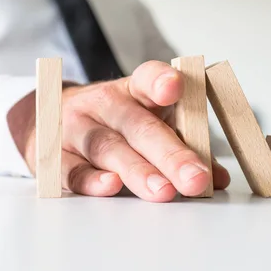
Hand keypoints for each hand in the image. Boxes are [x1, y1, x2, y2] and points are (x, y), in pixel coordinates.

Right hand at [7, 61, 230, 201]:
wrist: (55, 118)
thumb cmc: (116, 123)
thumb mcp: (150, 122)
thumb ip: (183, 146)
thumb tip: (216, 179)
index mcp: (132, 90)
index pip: (146, 78)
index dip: (160, 81)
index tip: (175, 87)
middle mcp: (104, 104)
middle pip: (137, 125)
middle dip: (169, 153)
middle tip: (195, 178)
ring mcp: (76, 128)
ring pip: (107, 148)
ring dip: (137, 171)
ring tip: (164, 191)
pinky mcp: (55, 155)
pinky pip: (73, 169)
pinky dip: (92, 180)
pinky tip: (111, 187)